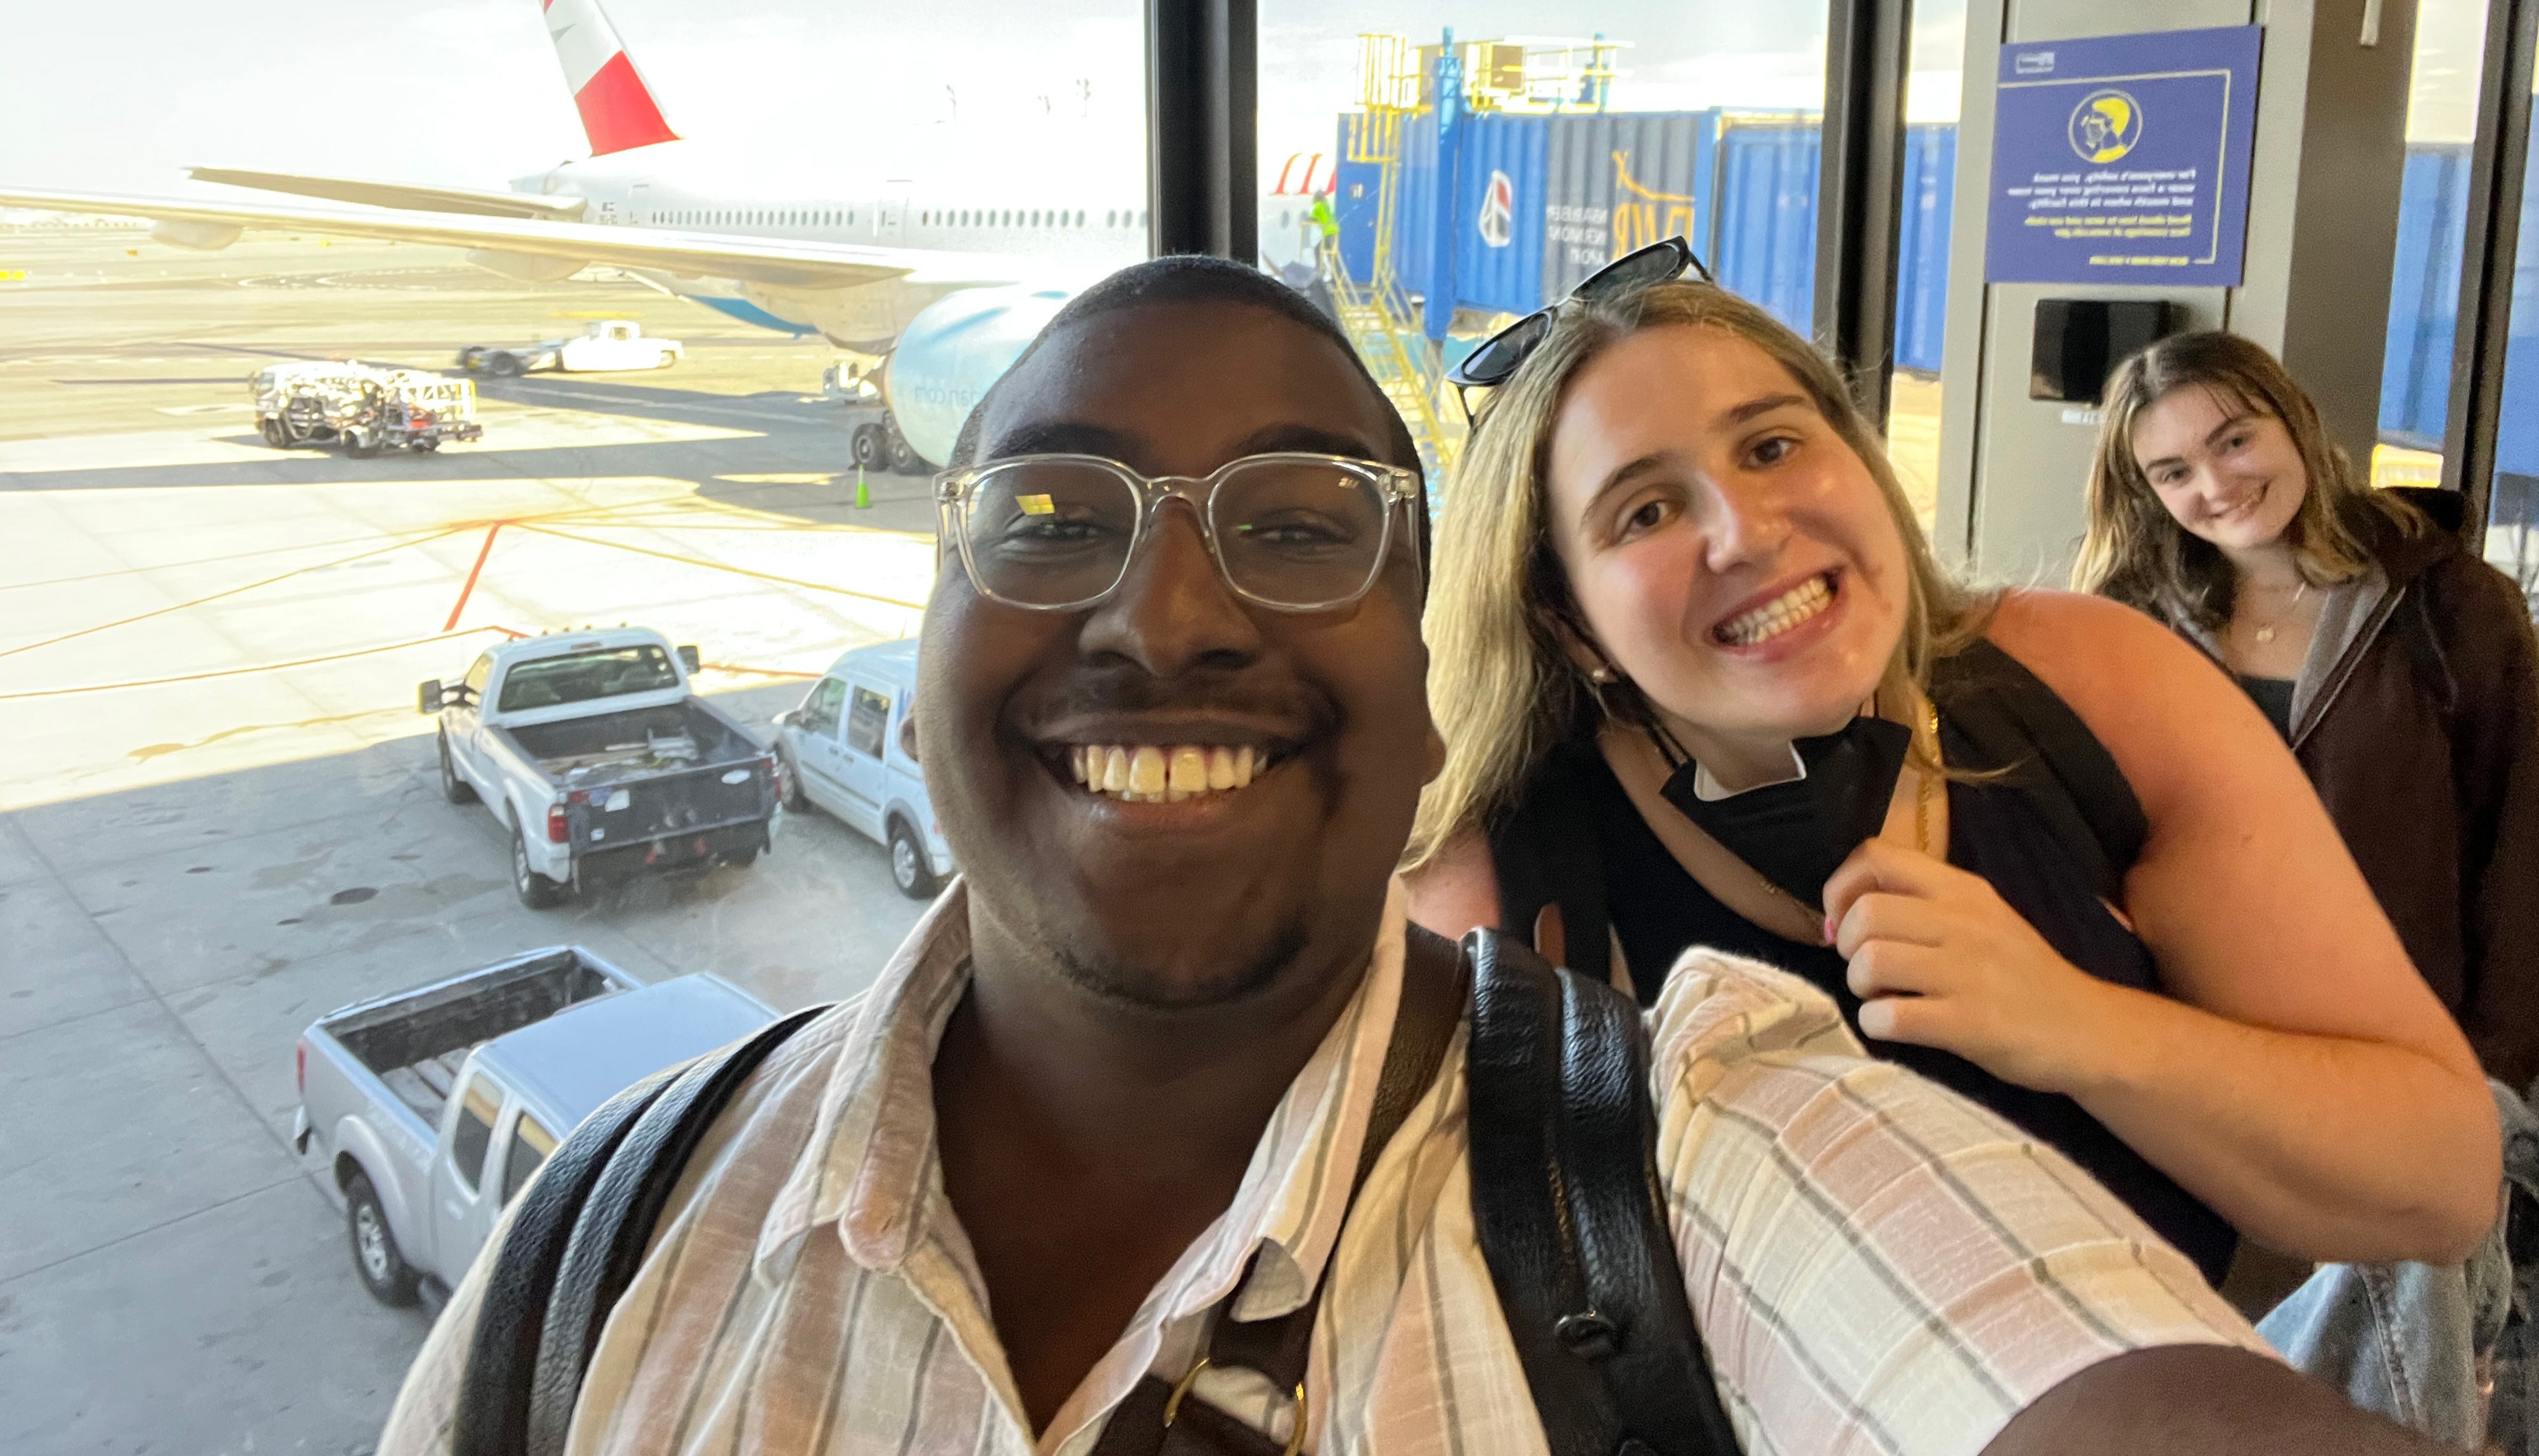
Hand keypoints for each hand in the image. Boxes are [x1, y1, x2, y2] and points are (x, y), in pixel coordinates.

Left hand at [1821, 838, 2119, 1094]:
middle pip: (1866, 912)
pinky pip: (1890, 1016)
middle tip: (1868, 970)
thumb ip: (1922, 906)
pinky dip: (1876, 1024)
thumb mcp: (1983, 919)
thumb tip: (1842, 916)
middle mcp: (1964, 922)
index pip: (1877, 855)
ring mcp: (1968, 972)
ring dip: (1860, 986)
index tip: (1844, 921)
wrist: (2089, 1030)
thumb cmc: (2023, 976)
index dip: (1841, 887)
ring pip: (1871, 960)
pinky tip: (1895, 1027)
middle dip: (1849, 946)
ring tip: (1882, 998)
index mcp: (1963, 889)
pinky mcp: (1970, 1023)